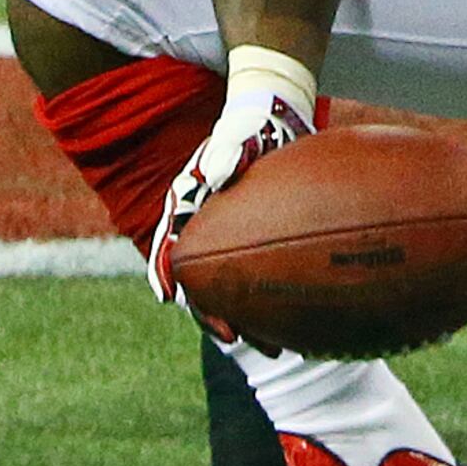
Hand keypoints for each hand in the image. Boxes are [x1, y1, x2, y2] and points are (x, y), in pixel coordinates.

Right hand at [144, 52, 317, 325]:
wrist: (273, 117)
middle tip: (241, 341)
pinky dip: (271, 301)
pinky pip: (258, 279)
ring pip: (231, 289)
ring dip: (247, 319)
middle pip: (203, 284)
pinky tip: (296, 321)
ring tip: (275, 347)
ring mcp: (228, 236)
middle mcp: (204, 229)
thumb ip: (226, 153)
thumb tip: (216, 176)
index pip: (172, 253)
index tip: (183, 307)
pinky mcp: (253, 239)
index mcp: (188, 209)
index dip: (170, 280)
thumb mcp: (237, 135)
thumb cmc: (250, 125)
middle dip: (218, 317)